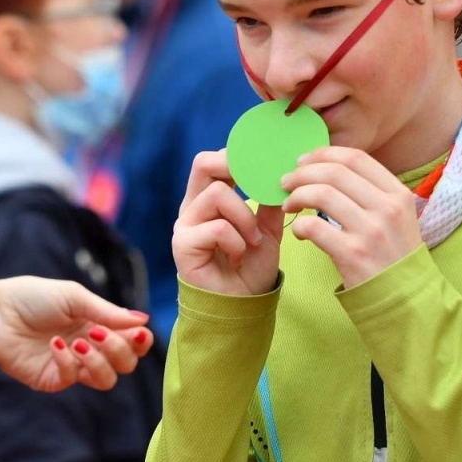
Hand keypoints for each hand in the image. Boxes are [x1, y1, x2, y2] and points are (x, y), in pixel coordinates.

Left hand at [0, 277, 152, 392]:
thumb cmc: (33, 297)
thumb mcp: (74, 297)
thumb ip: (108, 312)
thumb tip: (143, 321)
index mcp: (99, 325)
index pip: (133, 343)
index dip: (141, 342)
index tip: (137, 333)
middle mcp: (90, 347)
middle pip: (125, 364)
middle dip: (119, 350)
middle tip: (99, 333)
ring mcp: (72, 365)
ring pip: (106, 380)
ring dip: (99, 361)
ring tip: (80, 341)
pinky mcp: (52, 378)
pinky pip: (73, 379)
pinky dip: (69, 362)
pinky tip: (56, 345)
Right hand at [172, 150, 284, 295]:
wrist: (241, 306)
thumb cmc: (250, 269)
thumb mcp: (267, 230)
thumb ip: (268, 203)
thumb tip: (279, 174)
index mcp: (209, 199)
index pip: (215, 161)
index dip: (238, 155)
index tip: (265, 162)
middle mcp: (193, 207)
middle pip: (203, 163)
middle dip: (234, 167)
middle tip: (257, 182)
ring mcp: (185, 224)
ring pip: (217, 195)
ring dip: (245, 218)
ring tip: (253, 241)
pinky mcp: (182, 245)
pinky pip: (217, 228)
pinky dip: (237, 242)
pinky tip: (239, 258)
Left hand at [280, 145, 421, 287]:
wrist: (406, 299)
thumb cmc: (393, 256)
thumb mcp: (396, 218)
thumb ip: (370, 194)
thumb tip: (328, 170)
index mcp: (398, 194)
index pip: (355, 158)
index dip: (322, 154)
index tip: (303, 161)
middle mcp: (387, 208)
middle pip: (334, 172)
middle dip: (302, 173)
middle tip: (286, 182)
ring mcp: (371, 231)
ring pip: (321, 194)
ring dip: (296, 196)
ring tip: (288, 205)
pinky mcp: (353, 254)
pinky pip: (314, 227)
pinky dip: (298, 225)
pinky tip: (298, 232)